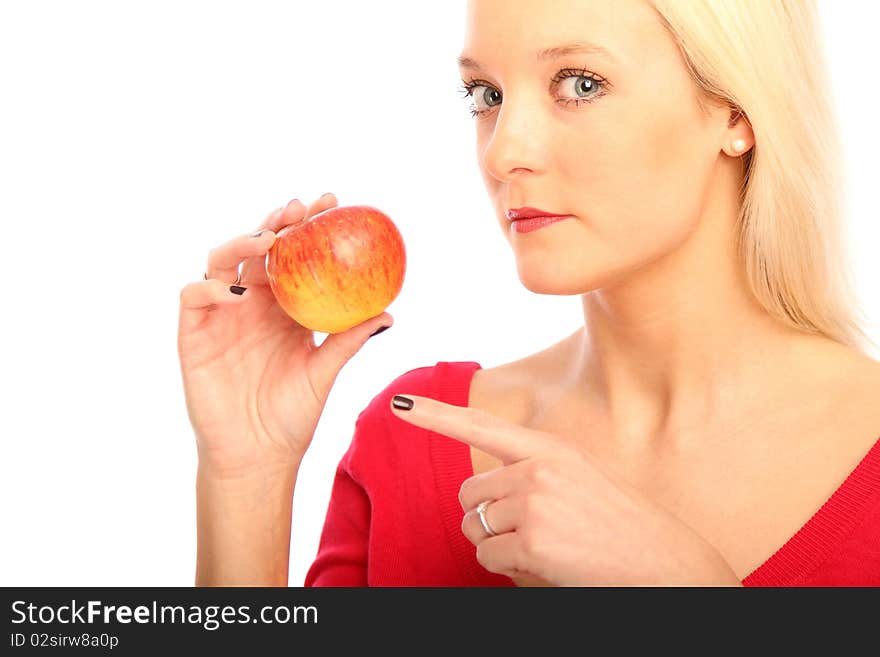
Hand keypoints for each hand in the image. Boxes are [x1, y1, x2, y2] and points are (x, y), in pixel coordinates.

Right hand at [178, 193, 392, 478]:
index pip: (294, 256)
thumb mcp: (324, 372)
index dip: (307, 227)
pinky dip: (212, 286)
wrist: (257, 455)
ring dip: (241, 244)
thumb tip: (388, 314)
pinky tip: (237, 292)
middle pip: (257, 250)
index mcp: (284, 308)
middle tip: (302, 210)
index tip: (333, 205)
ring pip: (221, 262)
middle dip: (277, 222)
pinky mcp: (194, 334)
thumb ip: (348, 341)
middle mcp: (252, 305)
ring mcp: (221, 316)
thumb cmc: (291, 415)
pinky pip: (195, 296)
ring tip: (268, 240)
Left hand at [389, 394, 741, 585]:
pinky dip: (505, 567)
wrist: (666, 564)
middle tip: (529, 531)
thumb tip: (482, 495)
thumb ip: (533, 473)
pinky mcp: (532, 541)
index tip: (401, 402)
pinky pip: (488, 556)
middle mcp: (538, 468)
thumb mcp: (580, 479)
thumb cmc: (622, 526)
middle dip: (486, 515)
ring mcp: (534, 503)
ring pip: (476, 526)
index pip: (482, 426)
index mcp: (551, 448)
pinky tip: (543, 564)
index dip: (436, 416)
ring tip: (543, 547)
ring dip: (496, 543)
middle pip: (471, 492)